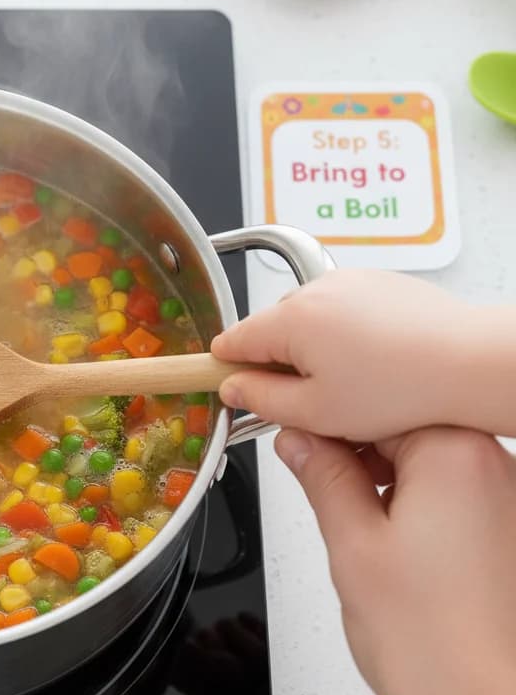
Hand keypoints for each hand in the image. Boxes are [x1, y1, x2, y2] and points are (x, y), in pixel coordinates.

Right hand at [210, 269, 501, 442]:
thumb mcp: (315, 412)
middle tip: (306, 400)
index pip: (233, 340)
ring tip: (349, 383)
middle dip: (279, 362)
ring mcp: (349, 282)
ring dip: (313, 348)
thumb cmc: (401, 388)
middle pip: (271, 329)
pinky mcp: (377, 283)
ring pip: (307, 319)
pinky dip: (345, 334)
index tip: (229, 384)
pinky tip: (371, 364)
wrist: (468, 363)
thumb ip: (261, 398)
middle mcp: (316, 290)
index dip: (226, 367)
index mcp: (291, 318)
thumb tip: (232, 388)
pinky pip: (341, 309)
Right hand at [275, 425, 515, 694]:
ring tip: (354, 526)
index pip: (371, 408)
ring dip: (380, 481)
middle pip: (399, 429)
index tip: (289, 433)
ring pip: (421, 462)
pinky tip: (388, 542)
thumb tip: (299, 441)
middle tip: (311, 483)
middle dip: (351, 453)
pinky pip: (447, 491)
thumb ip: (321, 477)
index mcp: (453, 454)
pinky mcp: (506, 527)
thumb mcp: (350, 544)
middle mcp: (491, 464)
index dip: (321, 422)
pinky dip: (411, 504)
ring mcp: (505, 496)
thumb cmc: (432, 643)